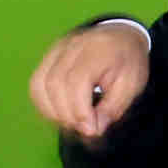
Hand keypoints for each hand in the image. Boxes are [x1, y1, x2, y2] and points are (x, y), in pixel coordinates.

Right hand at [29, 23, 148, 140]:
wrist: (122, 37)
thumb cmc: (128, 62)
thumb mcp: (131, 86)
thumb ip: (112, 108)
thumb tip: (92, 130)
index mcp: (98, 50)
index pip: (76, 81)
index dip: (79, 110)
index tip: (91, 130)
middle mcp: (72, 46)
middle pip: (54, 83)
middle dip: (66, 114)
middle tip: (84, 129)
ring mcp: (56, 49)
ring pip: (39, 84)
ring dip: (52, 112)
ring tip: (73, 123)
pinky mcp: (48, 56)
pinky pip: (36, 83)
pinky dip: (44, 103)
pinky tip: (60, 113)